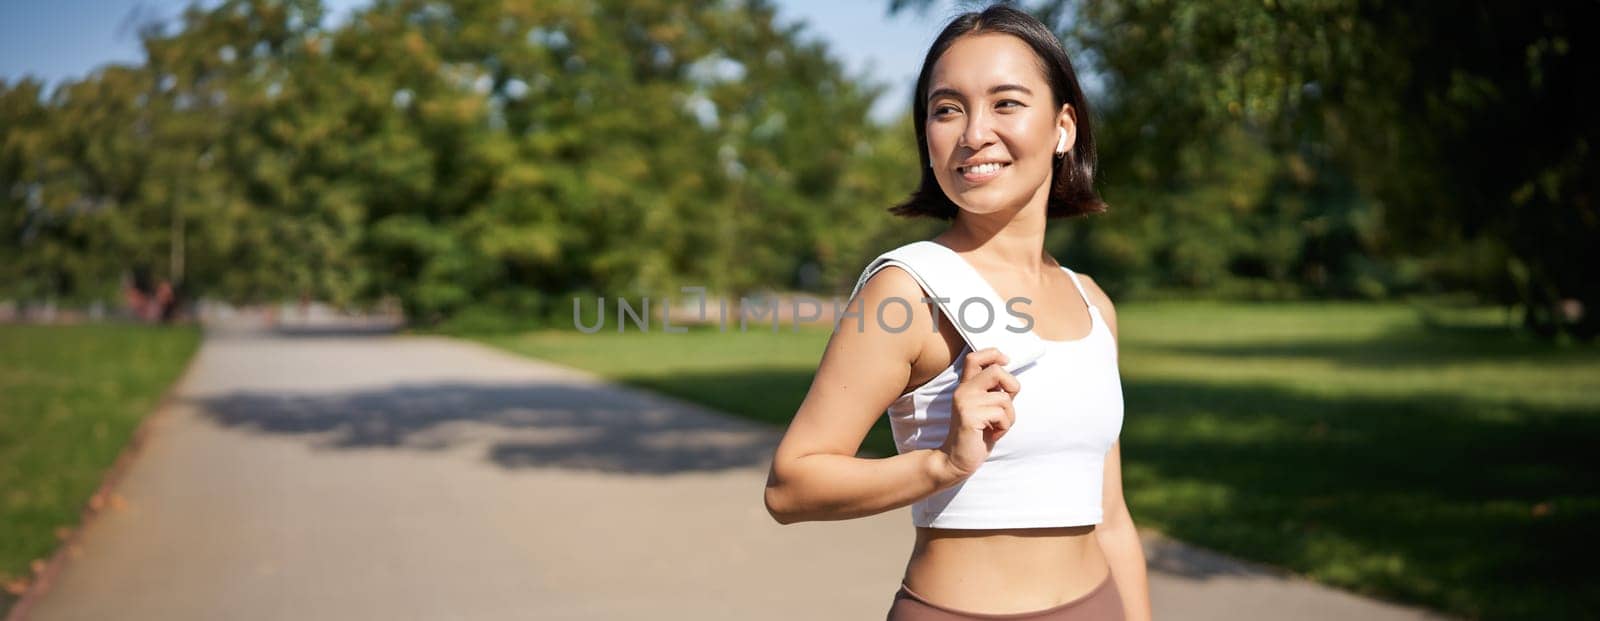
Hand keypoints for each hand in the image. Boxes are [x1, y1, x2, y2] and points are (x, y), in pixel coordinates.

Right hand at [940, 347, 1019, 480]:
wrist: (956, 460)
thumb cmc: (976, 435)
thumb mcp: (985, 409)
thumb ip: (994, 393)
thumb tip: (1011, 380)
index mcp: (966, 387)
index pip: (974, 358)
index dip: (993, 354)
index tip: (1006, 361)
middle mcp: (963, 391)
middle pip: (996, 371)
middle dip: (1012, 386)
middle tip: (1007, 405)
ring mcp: (965, 403)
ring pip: (1004, 398)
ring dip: (1009, 417)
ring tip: (997, 427)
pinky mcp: (970, 416)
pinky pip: (1001, 415)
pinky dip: (1004, 427)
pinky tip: (992, 435)